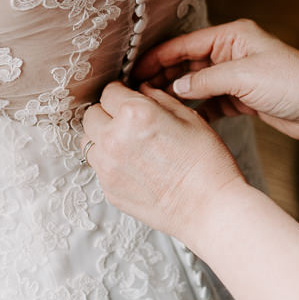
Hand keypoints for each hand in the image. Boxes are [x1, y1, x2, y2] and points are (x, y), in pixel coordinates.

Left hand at [82, 81, 249, 243]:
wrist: (209, 208)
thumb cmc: (206, 165)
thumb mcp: (189, 117)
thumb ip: (158, 98)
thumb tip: (142, 91)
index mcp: (134, 114)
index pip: (109, 91)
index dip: (121, 92)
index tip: (127, 97)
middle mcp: (114, 139)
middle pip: (91, 115)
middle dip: (107, 113)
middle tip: (127, 120)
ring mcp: (107, 167)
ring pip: (89, 141)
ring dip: (103, 138)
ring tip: (130, 144)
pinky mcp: (109, 189)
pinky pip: (99, 166)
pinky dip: (110, 162)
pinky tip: (134, 165)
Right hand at [133, 19, 298, 141]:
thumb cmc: (294, 82)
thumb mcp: (244, 78)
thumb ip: (205, 82)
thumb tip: (172, 89)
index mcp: (231, 36)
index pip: (184, 45)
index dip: (157, 58)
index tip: (133, 72)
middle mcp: (230, 53)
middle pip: (185, 64)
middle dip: (162, 77)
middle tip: (137, 94)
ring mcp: (236, 76)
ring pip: (195, 85)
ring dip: (176, 95)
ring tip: (152, 108)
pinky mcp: (242, 98)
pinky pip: (210, 103)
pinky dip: (195, 111)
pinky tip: (179, 121)